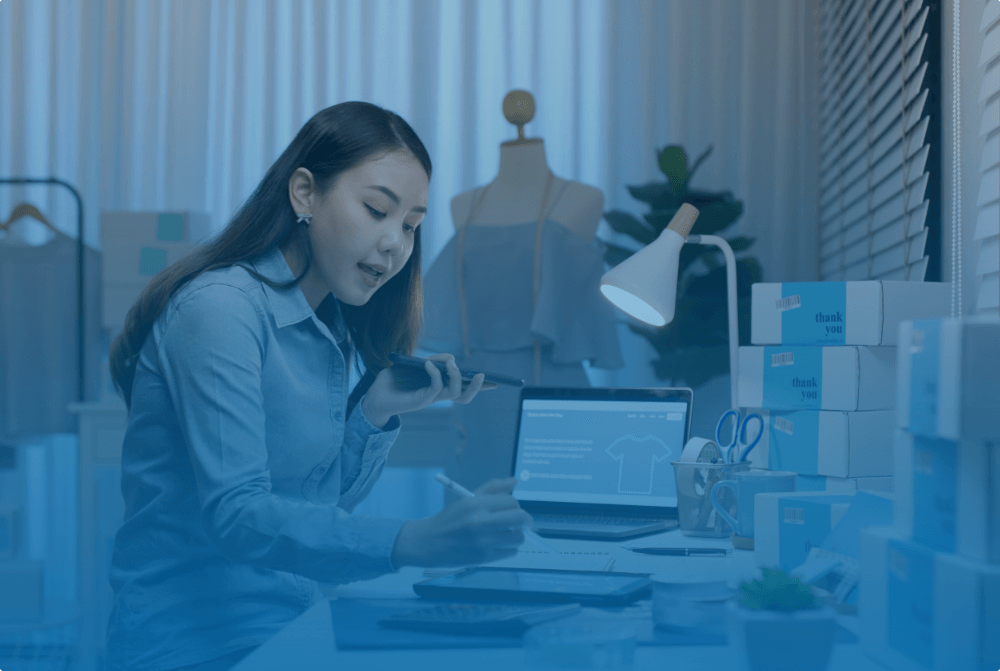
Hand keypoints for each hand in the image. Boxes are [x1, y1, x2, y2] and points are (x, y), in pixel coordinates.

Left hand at [361, 353, 496, 426]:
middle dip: (477, 387)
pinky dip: (435, 373)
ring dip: (457, 377)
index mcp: (439, 387)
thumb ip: (433, 360)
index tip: (494, 381)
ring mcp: (431, 399)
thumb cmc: (394, 380)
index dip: (480, 386)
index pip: (463, 388)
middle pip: (465, 396)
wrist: (374, 395)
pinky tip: (428, 363)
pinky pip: (435, 387)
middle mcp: (438, 395)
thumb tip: (451, 357)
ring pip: (454, 394)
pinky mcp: (421, 400)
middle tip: (481, 375)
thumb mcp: (415, 365)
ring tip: (453, 364)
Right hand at [391, 478, 532, 567]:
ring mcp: (483, 542)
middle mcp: (480, 522)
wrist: (428, 543)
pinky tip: (497, 544)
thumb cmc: (449, 519)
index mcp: (476, 504)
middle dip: (525, 520)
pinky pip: (511, 552)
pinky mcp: (484, 558)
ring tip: (505, 533)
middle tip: (522, 522)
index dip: (515, 505)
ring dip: (516, 535)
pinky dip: (508, 548)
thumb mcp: (467, 499)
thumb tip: (515, 481)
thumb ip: (492, 488)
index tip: (511, 509)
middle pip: (520, 519)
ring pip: (518, 537)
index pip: (512, 501)